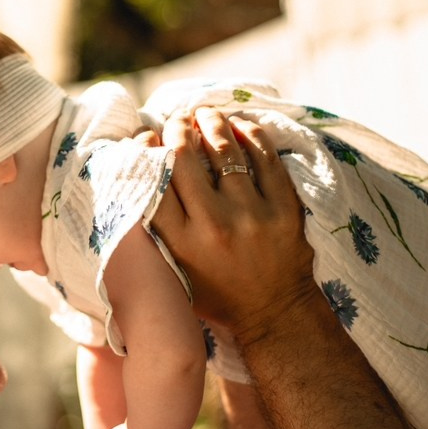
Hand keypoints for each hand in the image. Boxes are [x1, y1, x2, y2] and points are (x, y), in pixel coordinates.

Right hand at [148, 108, 314, 341]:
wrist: (275, 314)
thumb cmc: (217, 293)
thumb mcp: (175, 268)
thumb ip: (160, 226)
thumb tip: (143, 171)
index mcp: (180, 242)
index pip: (153, 180)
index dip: (145, 150)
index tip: (146, 135)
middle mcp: (213, 226)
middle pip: (184, 157)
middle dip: (177, 129)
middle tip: (177, 120)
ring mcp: (252, 215)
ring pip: (225, 150)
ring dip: (211, 123)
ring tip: (205, 113)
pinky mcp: (284, 209)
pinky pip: (265, 158)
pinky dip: (250, 135)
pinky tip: (239, 126)